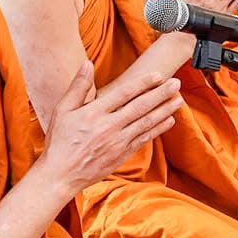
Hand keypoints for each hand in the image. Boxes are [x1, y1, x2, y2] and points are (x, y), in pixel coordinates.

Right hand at [41, 61, 181, 192]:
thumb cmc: (59, 140)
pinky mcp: (122, 154)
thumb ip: (77, 87)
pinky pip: (144, 139)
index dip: (143, 83)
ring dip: (164, 110)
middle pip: (140, 107)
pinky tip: (168, 120)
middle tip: (176, 83)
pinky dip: (158, 129)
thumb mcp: (62, 110)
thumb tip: (87, 63)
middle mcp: (108, 127)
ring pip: (146, 123)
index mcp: (94, 113)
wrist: (60, 174)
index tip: (158, 75)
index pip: (124, 94)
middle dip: (161, 94)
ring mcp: (117, 142)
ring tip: (178, 100)